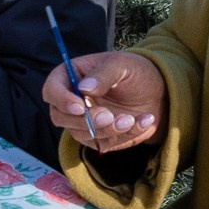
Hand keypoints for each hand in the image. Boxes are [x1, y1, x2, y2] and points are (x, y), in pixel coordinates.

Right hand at [42, 50, 164, 150]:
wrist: (156, 92)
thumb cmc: (135, 72)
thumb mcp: (122, 65)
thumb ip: (103, 74)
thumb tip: (84, 88)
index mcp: (70, 77)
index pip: (52, 90)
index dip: (61, 100)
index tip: (80, 107)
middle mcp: (72, 100)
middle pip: (60, 117)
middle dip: (85, 120)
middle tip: (109, 115)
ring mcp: (83, 121)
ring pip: (81, 134)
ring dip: (106, 130)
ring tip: (130, 118)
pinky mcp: (98, 137)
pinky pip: (103, 143)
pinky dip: (123, 135)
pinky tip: (142, 121)